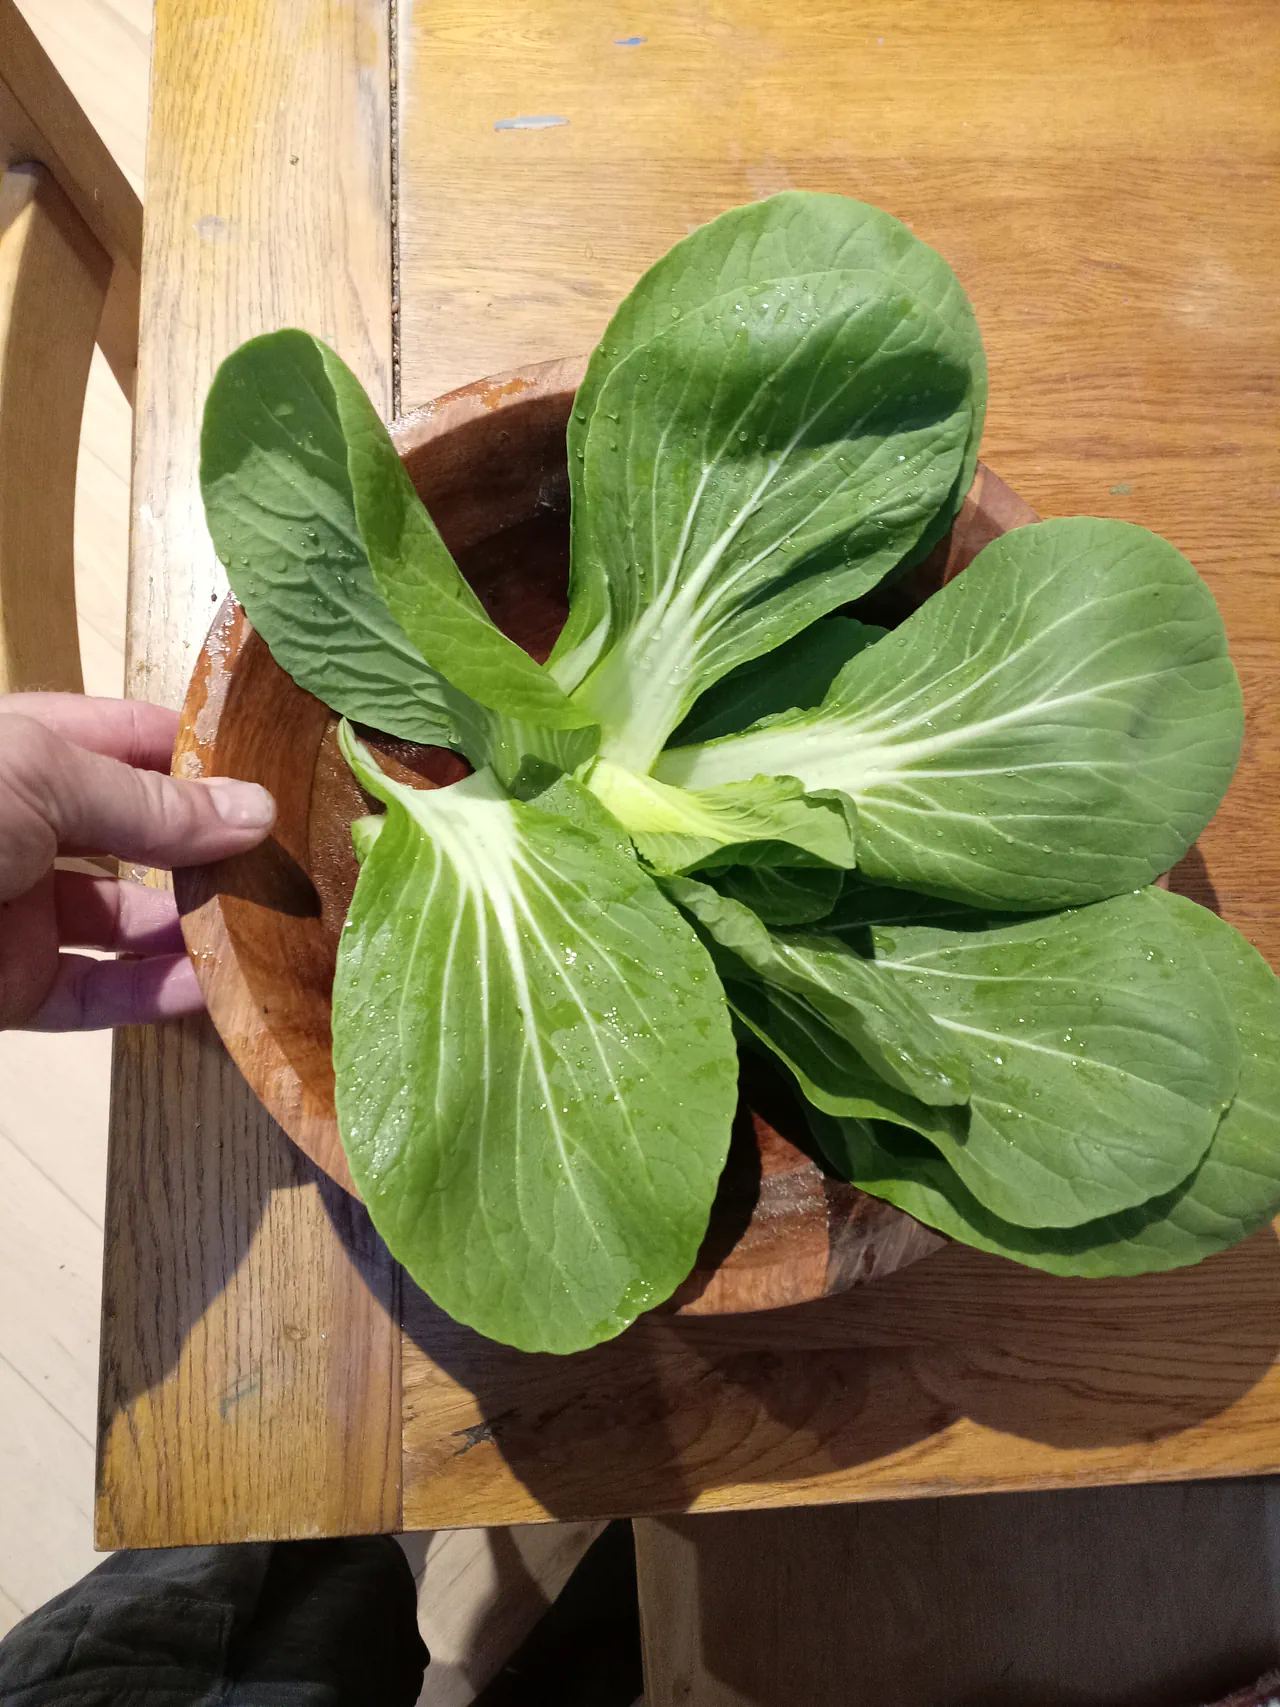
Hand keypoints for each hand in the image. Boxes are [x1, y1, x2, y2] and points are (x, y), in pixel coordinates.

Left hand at [0, 694, 274, 1029]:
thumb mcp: (41, 780)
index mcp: (26, 750)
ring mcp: (18, 909)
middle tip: (298, 866)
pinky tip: (217, 987)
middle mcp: (27, 826)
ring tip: (274, 930)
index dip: (207, 758)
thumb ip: (151, 803)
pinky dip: (158, 993)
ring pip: (128, 920)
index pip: (135, 742)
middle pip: (140, 834)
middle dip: (213, 848)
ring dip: (197, 927)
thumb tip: (257, 810)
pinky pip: (98, 991)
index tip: (289, 781)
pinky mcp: (9, 986)